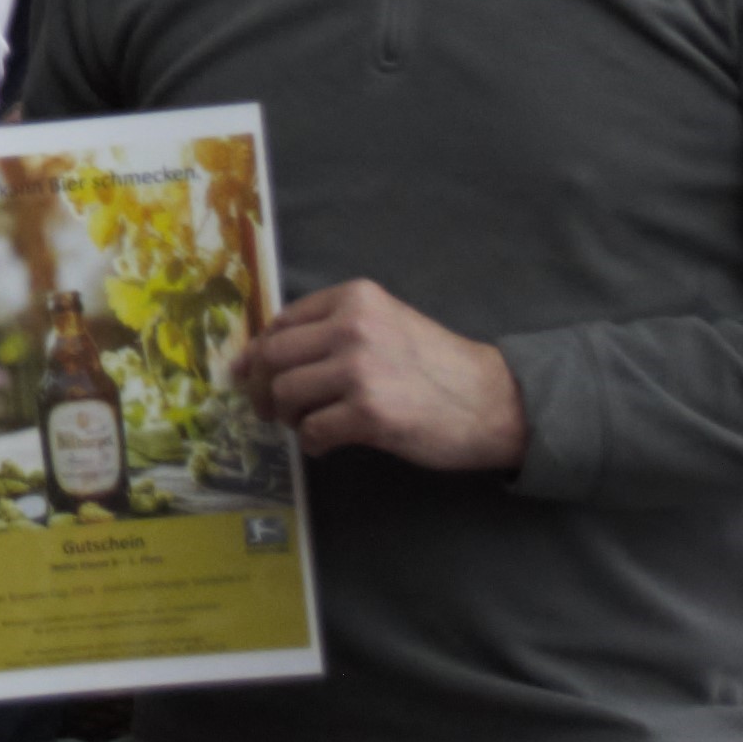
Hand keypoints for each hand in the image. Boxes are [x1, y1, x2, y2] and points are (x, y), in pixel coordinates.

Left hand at [236, 280, 526, 471]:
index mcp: (354, 298)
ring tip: (306, 425)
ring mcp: (360, 369)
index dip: (260, 353)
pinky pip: (312, 431)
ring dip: (288, 417)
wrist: (492, 401)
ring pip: (286, 394)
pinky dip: (312, 443)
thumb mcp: (384, 323)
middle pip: (273, 357)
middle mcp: (352, 326)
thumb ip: (331, 330)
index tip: (250, 374)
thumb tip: (261, 356)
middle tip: (267, 409)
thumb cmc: (435, 365)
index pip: (281, 322)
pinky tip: (328, 444)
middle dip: (261, 387)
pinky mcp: (369, 413)